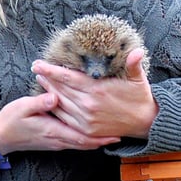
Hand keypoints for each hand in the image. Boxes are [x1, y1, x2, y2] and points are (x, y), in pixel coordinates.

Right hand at [0, 93, 120, 153]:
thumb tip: (55, 98)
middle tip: (121, 135)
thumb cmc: (10, 120)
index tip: (115, 133)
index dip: (99, 137)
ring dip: (97, 140)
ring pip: (82, 144)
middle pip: (86, 143)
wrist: (0, 136)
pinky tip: (93, 134)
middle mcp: (58, 139)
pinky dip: (87, 140)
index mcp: (53, 131)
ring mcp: (56, 142)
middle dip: (103, 140)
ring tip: (112, 135)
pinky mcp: (53, 140)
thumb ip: (40, 103)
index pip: (81, 137)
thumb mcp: (22, 107)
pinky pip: (75, 142)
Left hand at [31, 48, 157, 138]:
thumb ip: (134, 64)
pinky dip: (55, 109)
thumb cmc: (139, 97)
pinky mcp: (86, 130)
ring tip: (41, 80)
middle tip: (36, 68)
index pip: (68, 77)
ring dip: (48, 91)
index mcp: (97, 90)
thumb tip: (137, 51)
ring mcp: (86, 119)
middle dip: (46, 78)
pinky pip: (65, 119)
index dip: (51, 70)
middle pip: (60, 89)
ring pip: (60, 103)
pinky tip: (49, 101)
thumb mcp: (138, 79)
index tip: (38, 63)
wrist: (144, 123)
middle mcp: (89, 105)